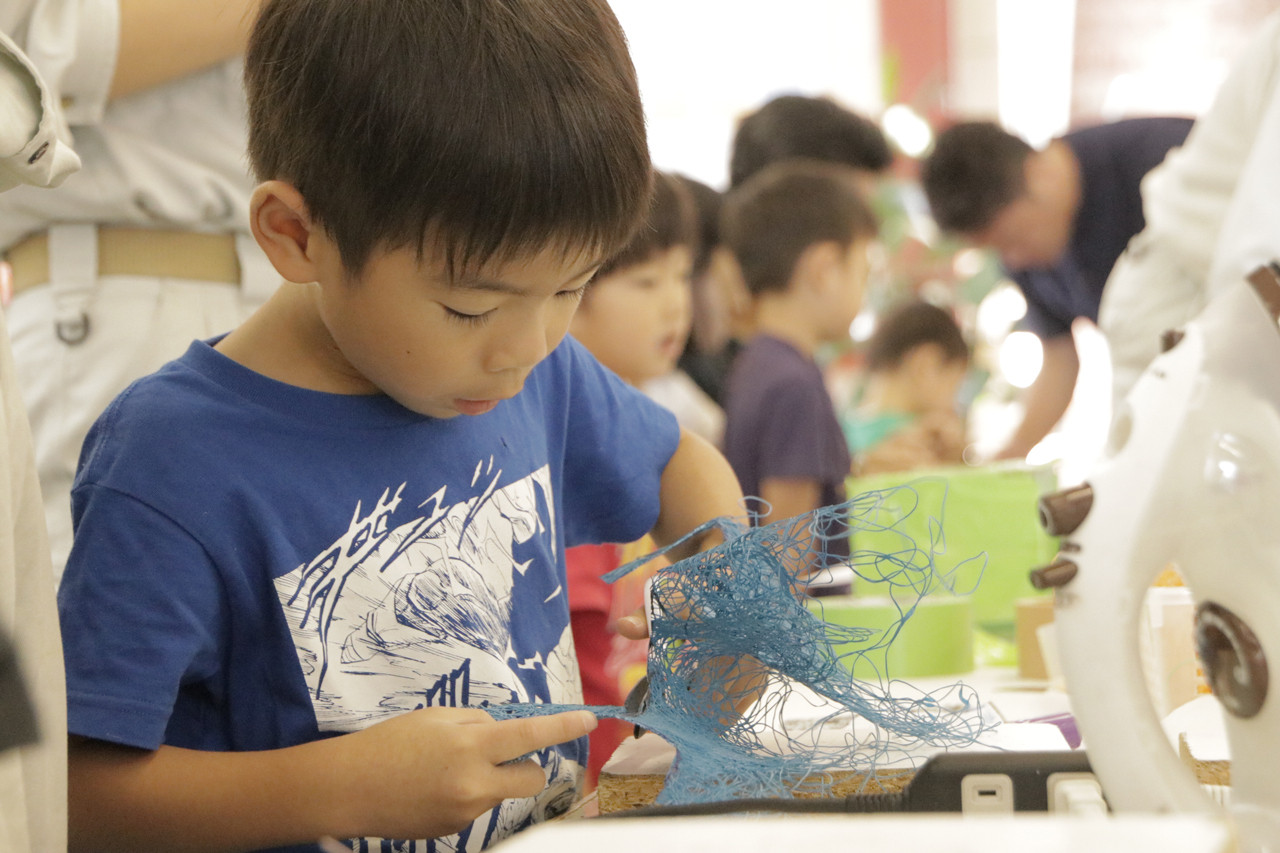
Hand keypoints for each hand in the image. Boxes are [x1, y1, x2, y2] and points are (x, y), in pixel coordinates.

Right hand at [335, 707, 596, 839]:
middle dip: (525, 765)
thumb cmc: (390, 743)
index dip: (565, 727)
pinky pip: (477, 808)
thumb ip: (476, 723)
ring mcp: (466, 812)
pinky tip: (433, 790)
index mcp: (471, 745)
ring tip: (444, 771)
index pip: (531, 736)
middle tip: (500, 754)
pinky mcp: (454, 831)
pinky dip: (466, 796)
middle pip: (531, 777)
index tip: (590, 720)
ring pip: (500, 793)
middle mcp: (475, 783)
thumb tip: (504, 733)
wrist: (348, 789)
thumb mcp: (436, 717)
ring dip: (488, 780)